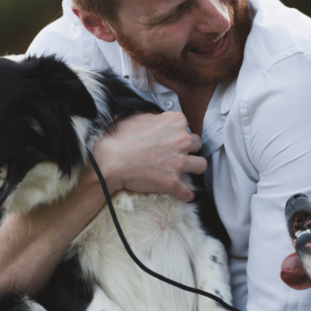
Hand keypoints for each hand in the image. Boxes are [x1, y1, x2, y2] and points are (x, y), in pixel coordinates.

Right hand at [90, 112, 207, 202]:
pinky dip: (186, 194)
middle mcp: (182, 140)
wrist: (109, 160)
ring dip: (194, 169)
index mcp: (175, 121)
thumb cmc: (119, 137)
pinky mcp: (173, 182)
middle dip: (189, 149)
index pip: (186, 126)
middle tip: (178, 154)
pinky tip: (182, 194)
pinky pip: (188, 192)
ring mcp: (179, 162)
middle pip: (197, 144)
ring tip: (186, 172)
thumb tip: (157, 118)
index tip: (171, 139)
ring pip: (201, 165)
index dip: (178, 134)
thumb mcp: (138, 116)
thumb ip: (154, 116)